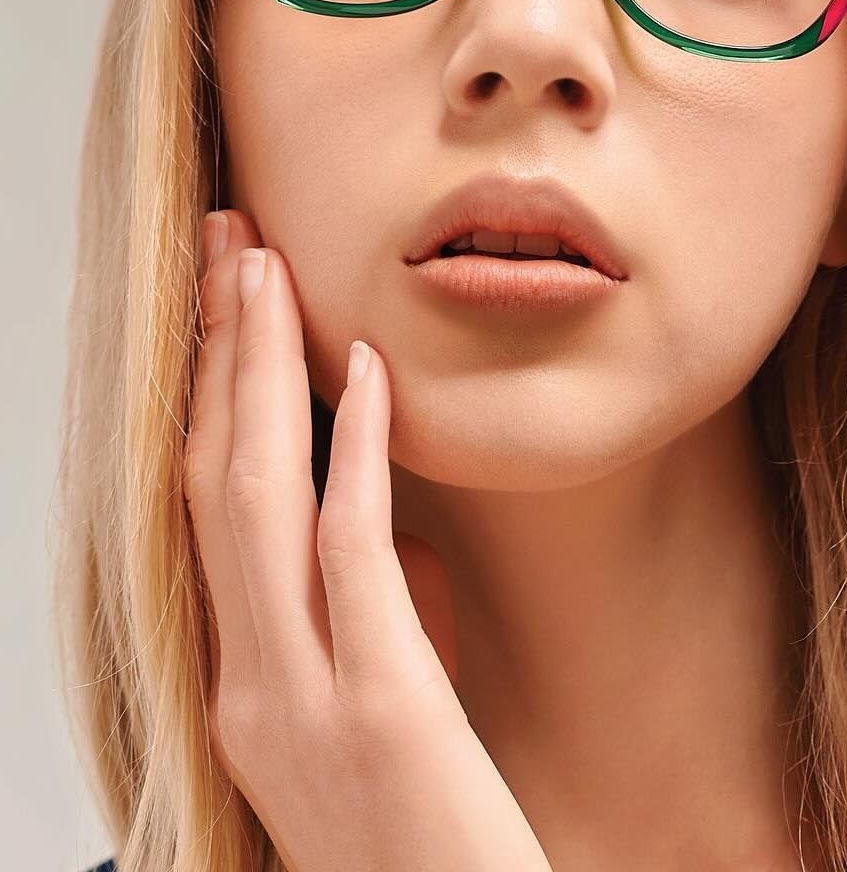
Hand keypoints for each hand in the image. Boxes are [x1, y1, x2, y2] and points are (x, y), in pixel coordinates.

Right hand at [184, 209, 551, 871]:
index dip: (202, 397)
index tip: (219, 302)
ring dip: (258, 371)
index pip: (201, 514)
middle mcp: (247, 693)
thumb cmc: (435, 842)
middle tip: (225, 242)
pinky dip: (351, 448)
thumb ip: (369, 622)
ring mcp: (301, 705)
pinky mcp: (380, 712)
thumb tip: (382, 527)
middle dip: (214, 353)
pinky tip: (361, 369)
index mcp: (243, 691)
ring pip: (253, 502)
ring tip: (266, 267)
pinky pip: (351, 552)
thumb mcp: (383, 717)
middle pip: (208, 483)